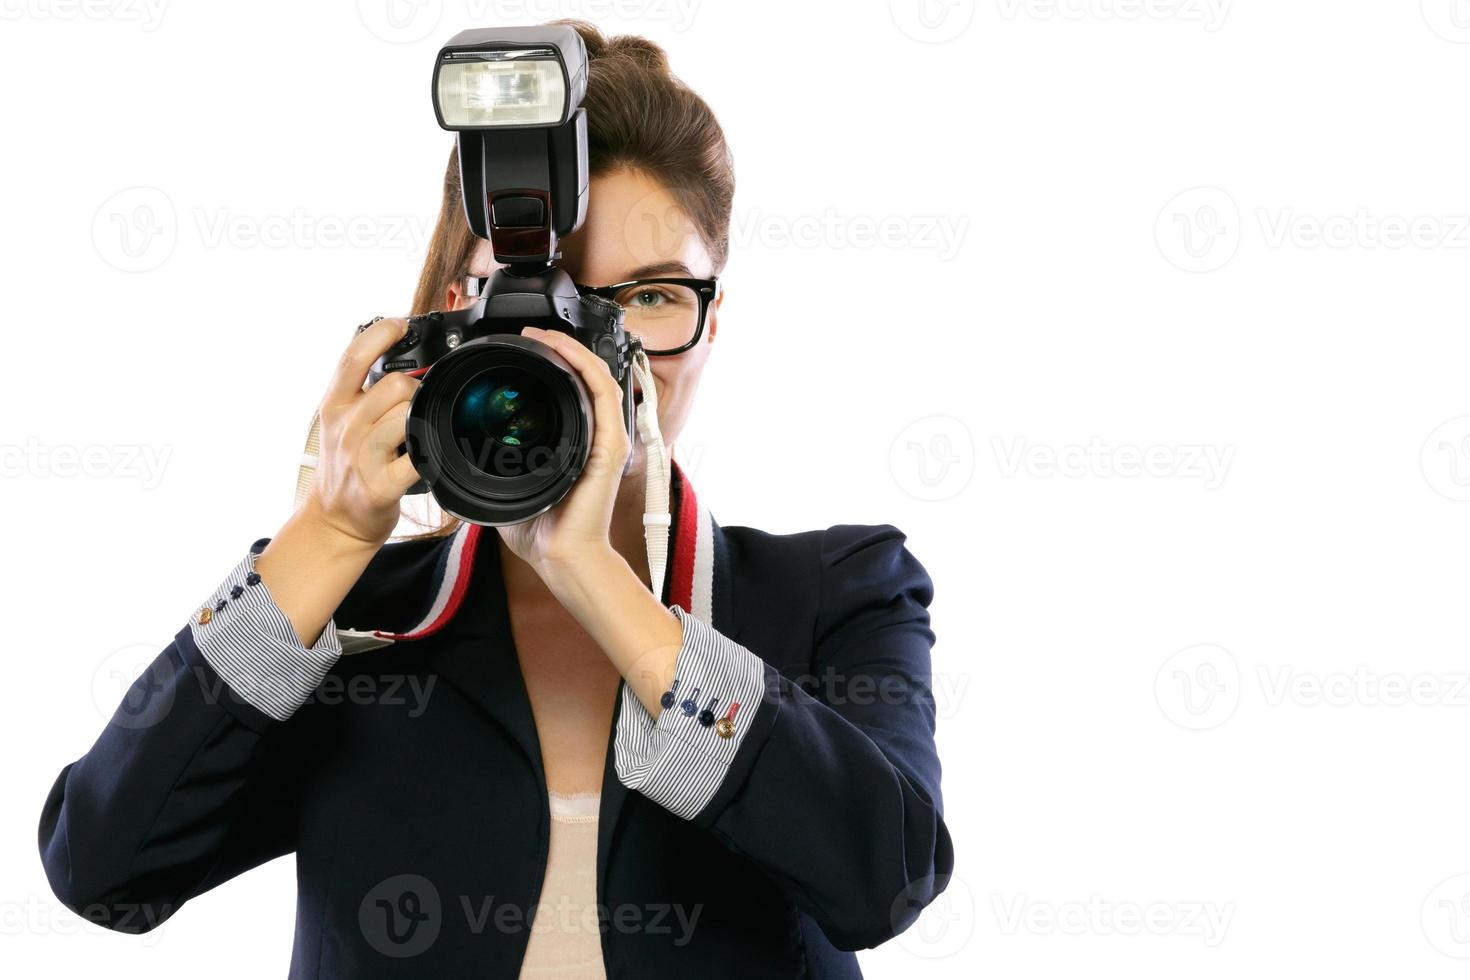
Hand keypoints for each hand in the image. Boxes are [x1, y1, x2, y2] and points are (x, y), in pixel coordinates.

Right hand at [301, 317, 423, 548]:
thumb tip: (392, 354)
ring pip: (407, 415)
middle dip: (415, 387)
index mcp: (334, 405)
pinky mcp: (382, 484)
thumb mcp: (339, 421)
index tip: (400, 324)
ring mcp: (363, 455)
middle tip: (417, 402)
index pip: (353, 356)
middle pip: (393, 384)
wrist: (334, 520)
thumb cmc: (346, 466)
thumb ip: (360, 390)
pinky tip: (430, 453)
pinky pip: (417, 457)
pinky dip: (430, 453)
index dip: (380, 333)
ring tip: (419, 430)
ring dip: (422, 418)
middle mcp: (346, 426)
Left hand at [496, 325, 632, 575]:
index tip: (523, 347)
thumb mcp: (509, 484)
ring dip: (572, 349)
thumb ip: (495, 462)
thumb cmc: (541, 530)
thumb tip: (463, 447)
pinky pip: (604, 392)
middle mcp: (595, 435)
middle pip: (587, 375)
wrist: (562, 558)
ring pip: (597, 375)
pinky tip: (564, 350)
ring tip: (545, 334)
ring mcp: (606, 438)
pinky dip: (585, 366)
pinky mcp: (611, 445)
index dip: (553, 361)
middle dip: (562, 347)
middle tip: (532, 332)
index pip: (571, 389)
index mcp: (575, 442)